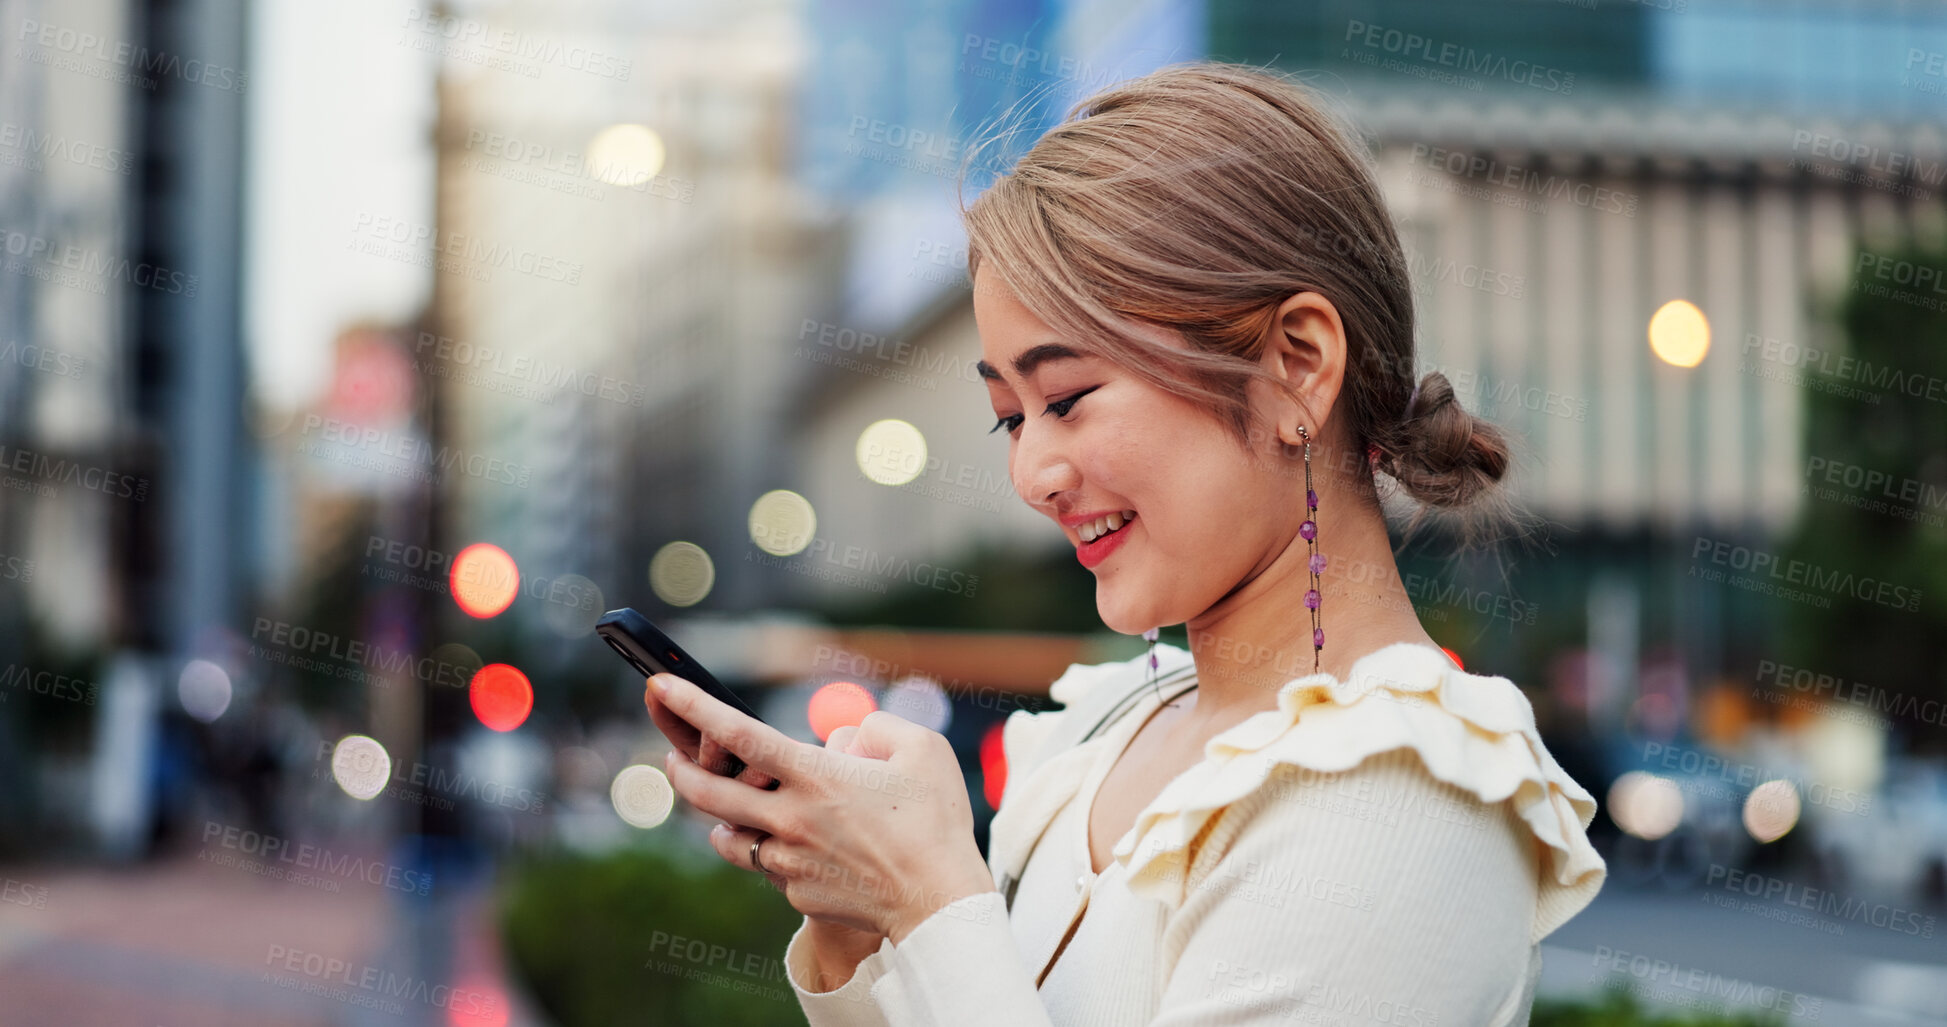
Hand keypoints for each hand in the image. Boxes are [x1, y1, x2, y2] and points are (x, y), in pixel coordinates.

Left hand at [651, 672, 996, 942]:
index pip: (737, 734)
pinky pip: (767, 867)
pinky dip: (769, 852)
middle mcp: (790, 819)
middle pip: (708, 793)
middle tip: (672, 758)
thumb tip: (840, 741)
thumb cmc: (936, 822)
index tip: (662, 684)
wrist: (939, 903)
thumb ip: (874, 728)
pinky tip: (790, 847)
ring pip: (729, 838)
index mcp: (814, 776)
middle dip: (681, 770)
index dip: (694, 705)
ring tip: (732, 811)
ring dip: (721, 820)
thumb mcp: (922, 749)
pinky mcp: (796, 893)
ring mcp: (788, 861)